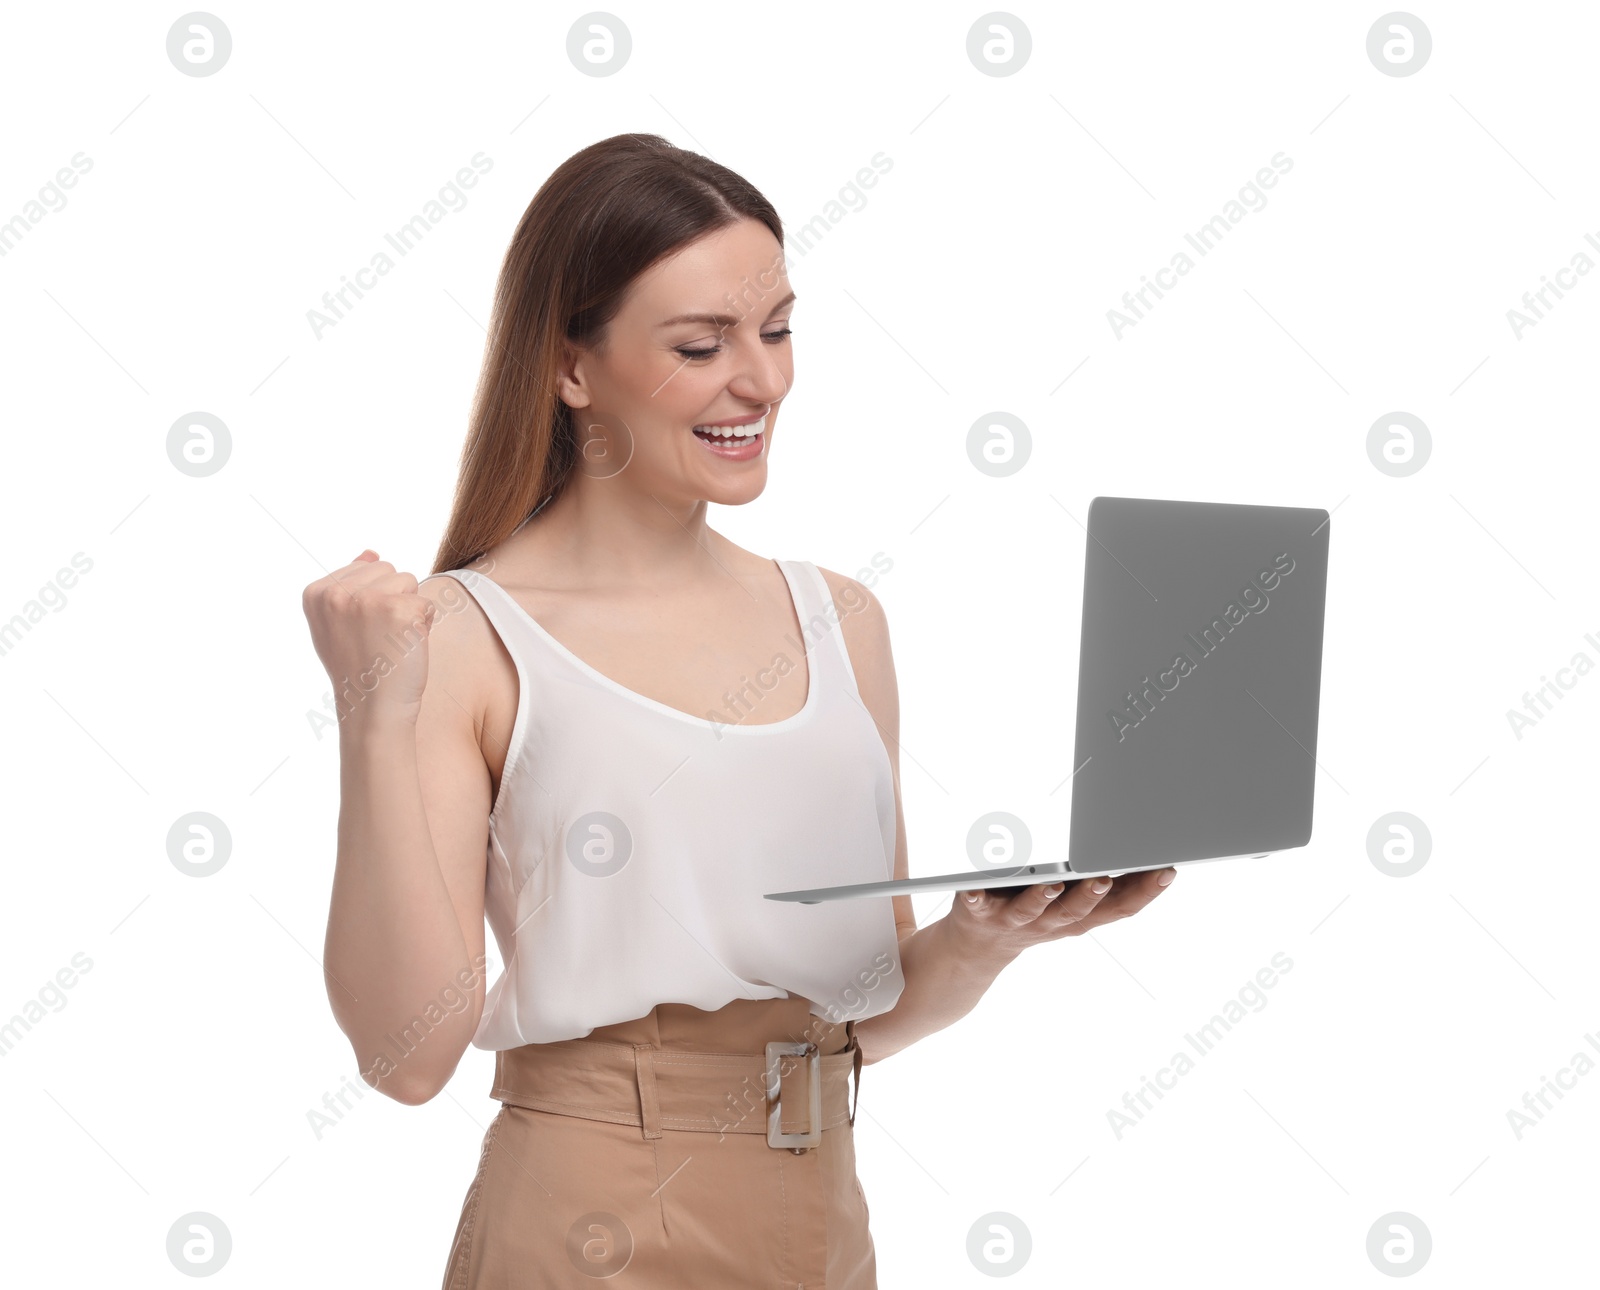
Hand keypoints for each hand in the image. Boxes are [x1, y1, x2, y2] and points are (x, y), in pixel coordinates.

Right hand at [302, 550, 436, 727]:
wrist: (373, 709)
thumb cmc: (360, 668)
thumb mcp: (339, 624)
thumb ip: (350, 586)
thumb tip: (371, 553)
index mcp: (316, 592)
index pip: (366, 569)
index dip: (373, 601)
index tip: (361, 632)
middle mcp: (336, 592)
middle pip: (388, 570)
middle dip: (392, 601)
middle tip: (379, 639)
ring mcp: (366, 599)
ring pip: (409, 582)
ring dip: (409, 612)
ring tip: (391, 642)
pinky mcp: (399, 609)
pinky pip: (427, 603)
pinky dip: (424, 626)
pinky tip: (405, 647)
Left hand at [949, 869, 1176, 959]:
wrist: (979, 945)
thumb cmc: (1035, 911)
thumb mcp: (1074, 901)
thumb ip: (1102, 879)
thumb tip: (1139, 847)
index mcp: (1079, 916)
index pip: (1119, 908)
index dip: (1145, 892)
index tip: (1166, 869)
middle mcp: (1050, 922)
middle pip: (1077, 912)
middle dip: (1092, 895)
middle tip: (1105, 876)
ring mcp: (1015, 920)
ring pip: (1033, 911)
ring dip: (1043, 898)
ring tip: (1052, 882)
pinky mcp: (979, 913)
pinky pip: (977, 905)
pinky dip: (975, 897)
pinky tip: (973, 888)